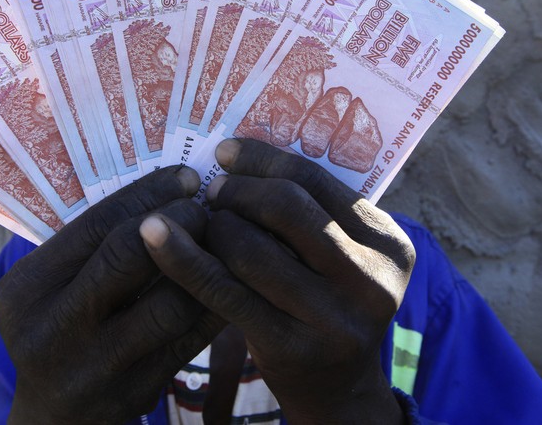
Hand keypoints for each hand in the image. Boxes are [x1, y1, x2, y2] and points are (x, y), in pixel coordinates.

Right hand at [0, 166, 225, 424]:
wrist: (54, 419)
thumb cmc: (60, 330)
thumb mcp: (51, 289)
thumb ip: (90, 248)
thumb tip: (163, 188)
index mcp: (25, 290)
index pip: (96, 225)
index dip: (149, 194)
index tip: (186, 177)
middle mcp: (52, 329)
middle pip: (128, 256)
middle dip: (179, 222)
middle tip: (207, 207)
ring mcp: (94, 366)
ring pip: (169, 303)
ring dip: (205, 264)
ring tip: (223, 240)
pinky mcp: (134, 392)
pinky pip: (190, 339)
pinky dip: (214, 303)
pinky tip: (230, 280)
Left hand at [139, 139, 415, 423]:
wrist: (336, 390)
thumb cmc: (325, 305)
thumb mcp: (339, 258)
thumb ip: (311, 213)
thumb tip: (237, 156)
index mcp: (388, 243)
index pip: (317, 181)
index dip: (263, 159)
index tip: (224, 152)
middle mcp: (371, 280)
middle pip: (287, 207)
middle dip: (238, 191)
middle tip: (211, 192)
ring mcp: (334, 318)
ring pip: (251, 247)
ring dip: (213, 225)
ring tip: (200, 223)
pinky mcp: (291, 348)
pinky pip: (224, 290)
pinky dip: (183, 258)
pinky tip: (154, 237)